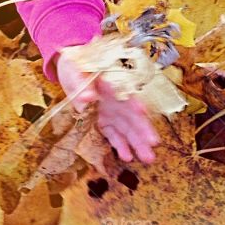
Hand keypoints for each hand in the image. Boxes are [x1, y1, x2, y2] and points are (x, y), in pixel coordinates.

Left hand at [56, 49, 159, 163]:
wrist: (71, 71)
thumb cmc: (75, 66)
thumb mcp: (75, 71)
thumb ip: (82, 85)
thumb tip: (87, 97)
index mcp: (110, 84)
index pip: (125, 93)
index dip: (134, 102)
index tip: (142, 112)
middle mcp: (114, 100)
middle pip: (131, 115)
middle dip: (142, 129)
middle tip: (153, 143)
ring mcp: (110, 112)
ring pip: (126, 129)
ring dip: (137, 143)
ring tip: (148, 158)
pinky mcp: (103, 122)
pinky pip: (113, 135)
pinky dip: (120, 145)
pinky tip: (127, 156)